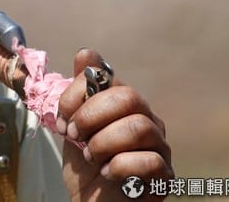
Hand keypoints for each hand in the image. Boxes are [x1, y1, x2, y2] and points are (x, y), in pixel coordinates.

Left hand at [57, 49, 172, 200]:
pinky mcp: (164, 174)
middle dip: (91, 115)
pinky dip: (120, 166)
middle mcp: (145, 118)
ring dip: (104, 142)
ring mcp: (158, 146)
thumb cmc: (87, 167)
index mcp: (121, 104)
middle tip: (75, 136)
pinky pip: (150, 161)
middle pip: (129, 96)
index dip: (78, 92)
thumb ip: (77, 96)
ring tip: (91, 156)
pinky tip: (107, 173)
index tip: (63, 117)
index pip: (105, 75)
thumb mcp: (73, 128)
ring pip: (139, 127)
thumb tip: (86, 54)